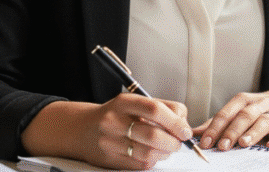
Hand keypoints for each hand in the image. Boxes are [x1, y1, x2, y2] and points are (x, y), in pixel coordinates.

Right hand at [22, 94, 192, 169]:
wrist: (83, 130)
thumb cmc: (117, 115)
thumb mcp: (136, 103)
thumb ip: (163, 108)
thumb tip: (184, 123)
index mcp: (123, 102)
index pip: (154, 109)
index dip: (175, 122)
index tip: (185, 130)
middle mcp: (113, 121)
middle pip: (152, 135)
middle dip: (173, 141)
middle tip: (179, 142)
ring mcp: (110, 142)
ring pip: (148, 153)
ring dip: (165, 153)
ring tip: (168, 148)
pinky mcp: (110, 160)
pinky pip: (140, 164)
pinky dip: (154, 160)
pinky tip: (155, 154)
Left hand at [195, 86, 268, 150]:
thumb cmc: (261, 111)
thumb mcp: (240, 112)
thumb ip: (218, 123)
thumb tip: (193, 133)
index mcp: (243, 101)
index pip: (227, 113)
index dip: (215, 128)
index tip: (205, 143)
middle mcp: (260, 104)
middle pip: (245, 115)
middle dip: (232, 131)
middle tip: (222, 146)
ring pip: (264, 120)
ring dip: (253, 132)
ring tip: (244, 143)